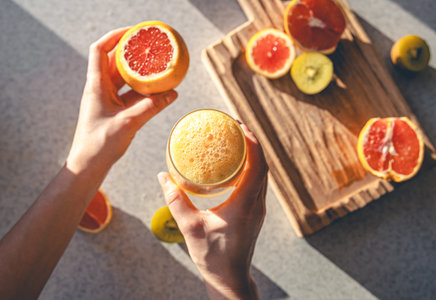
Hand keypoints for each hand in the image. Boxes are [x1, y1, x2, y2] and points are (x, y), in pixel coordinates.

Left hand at [67, 27, 177, 173]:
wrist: (88, 166)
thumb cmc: (99, 145)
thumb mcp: (128, 123)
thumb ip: (150, 108)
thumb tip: (172, 94)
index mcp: (96, 86)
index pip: (100, 50)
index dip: (114, 37)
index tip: (133, 33)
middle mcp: (101, 89)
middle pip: (115, 62)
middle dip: (133, 54)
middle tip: (152, 48)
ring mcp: (108, 100)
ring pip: (126, 80)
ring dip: (142, 75)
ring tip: (160, 69)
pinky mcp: (115, 111)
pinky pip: (132, 96)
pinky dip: (145, 93)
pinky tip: (162, 94)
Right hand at [158, 124, 267, 298]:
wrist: (229, 278)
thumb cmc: (212, 256)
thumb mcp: (190, 227)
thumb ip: (176, 201)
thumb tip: (163, 177)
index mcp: (246, 204)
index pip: (258, 165)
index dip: (253, 142)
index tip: (241, 126)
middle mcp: (257, 204)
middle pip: (263, 165)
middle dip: (253, 142)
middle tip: (236, 126)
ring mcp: (258, 208)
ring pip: (262, 174)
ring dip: (254, 155)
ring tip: (237, 140)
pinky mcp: (254, 212)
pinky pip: (257, 183)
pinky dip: (251, 168)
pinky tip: (235, 165)